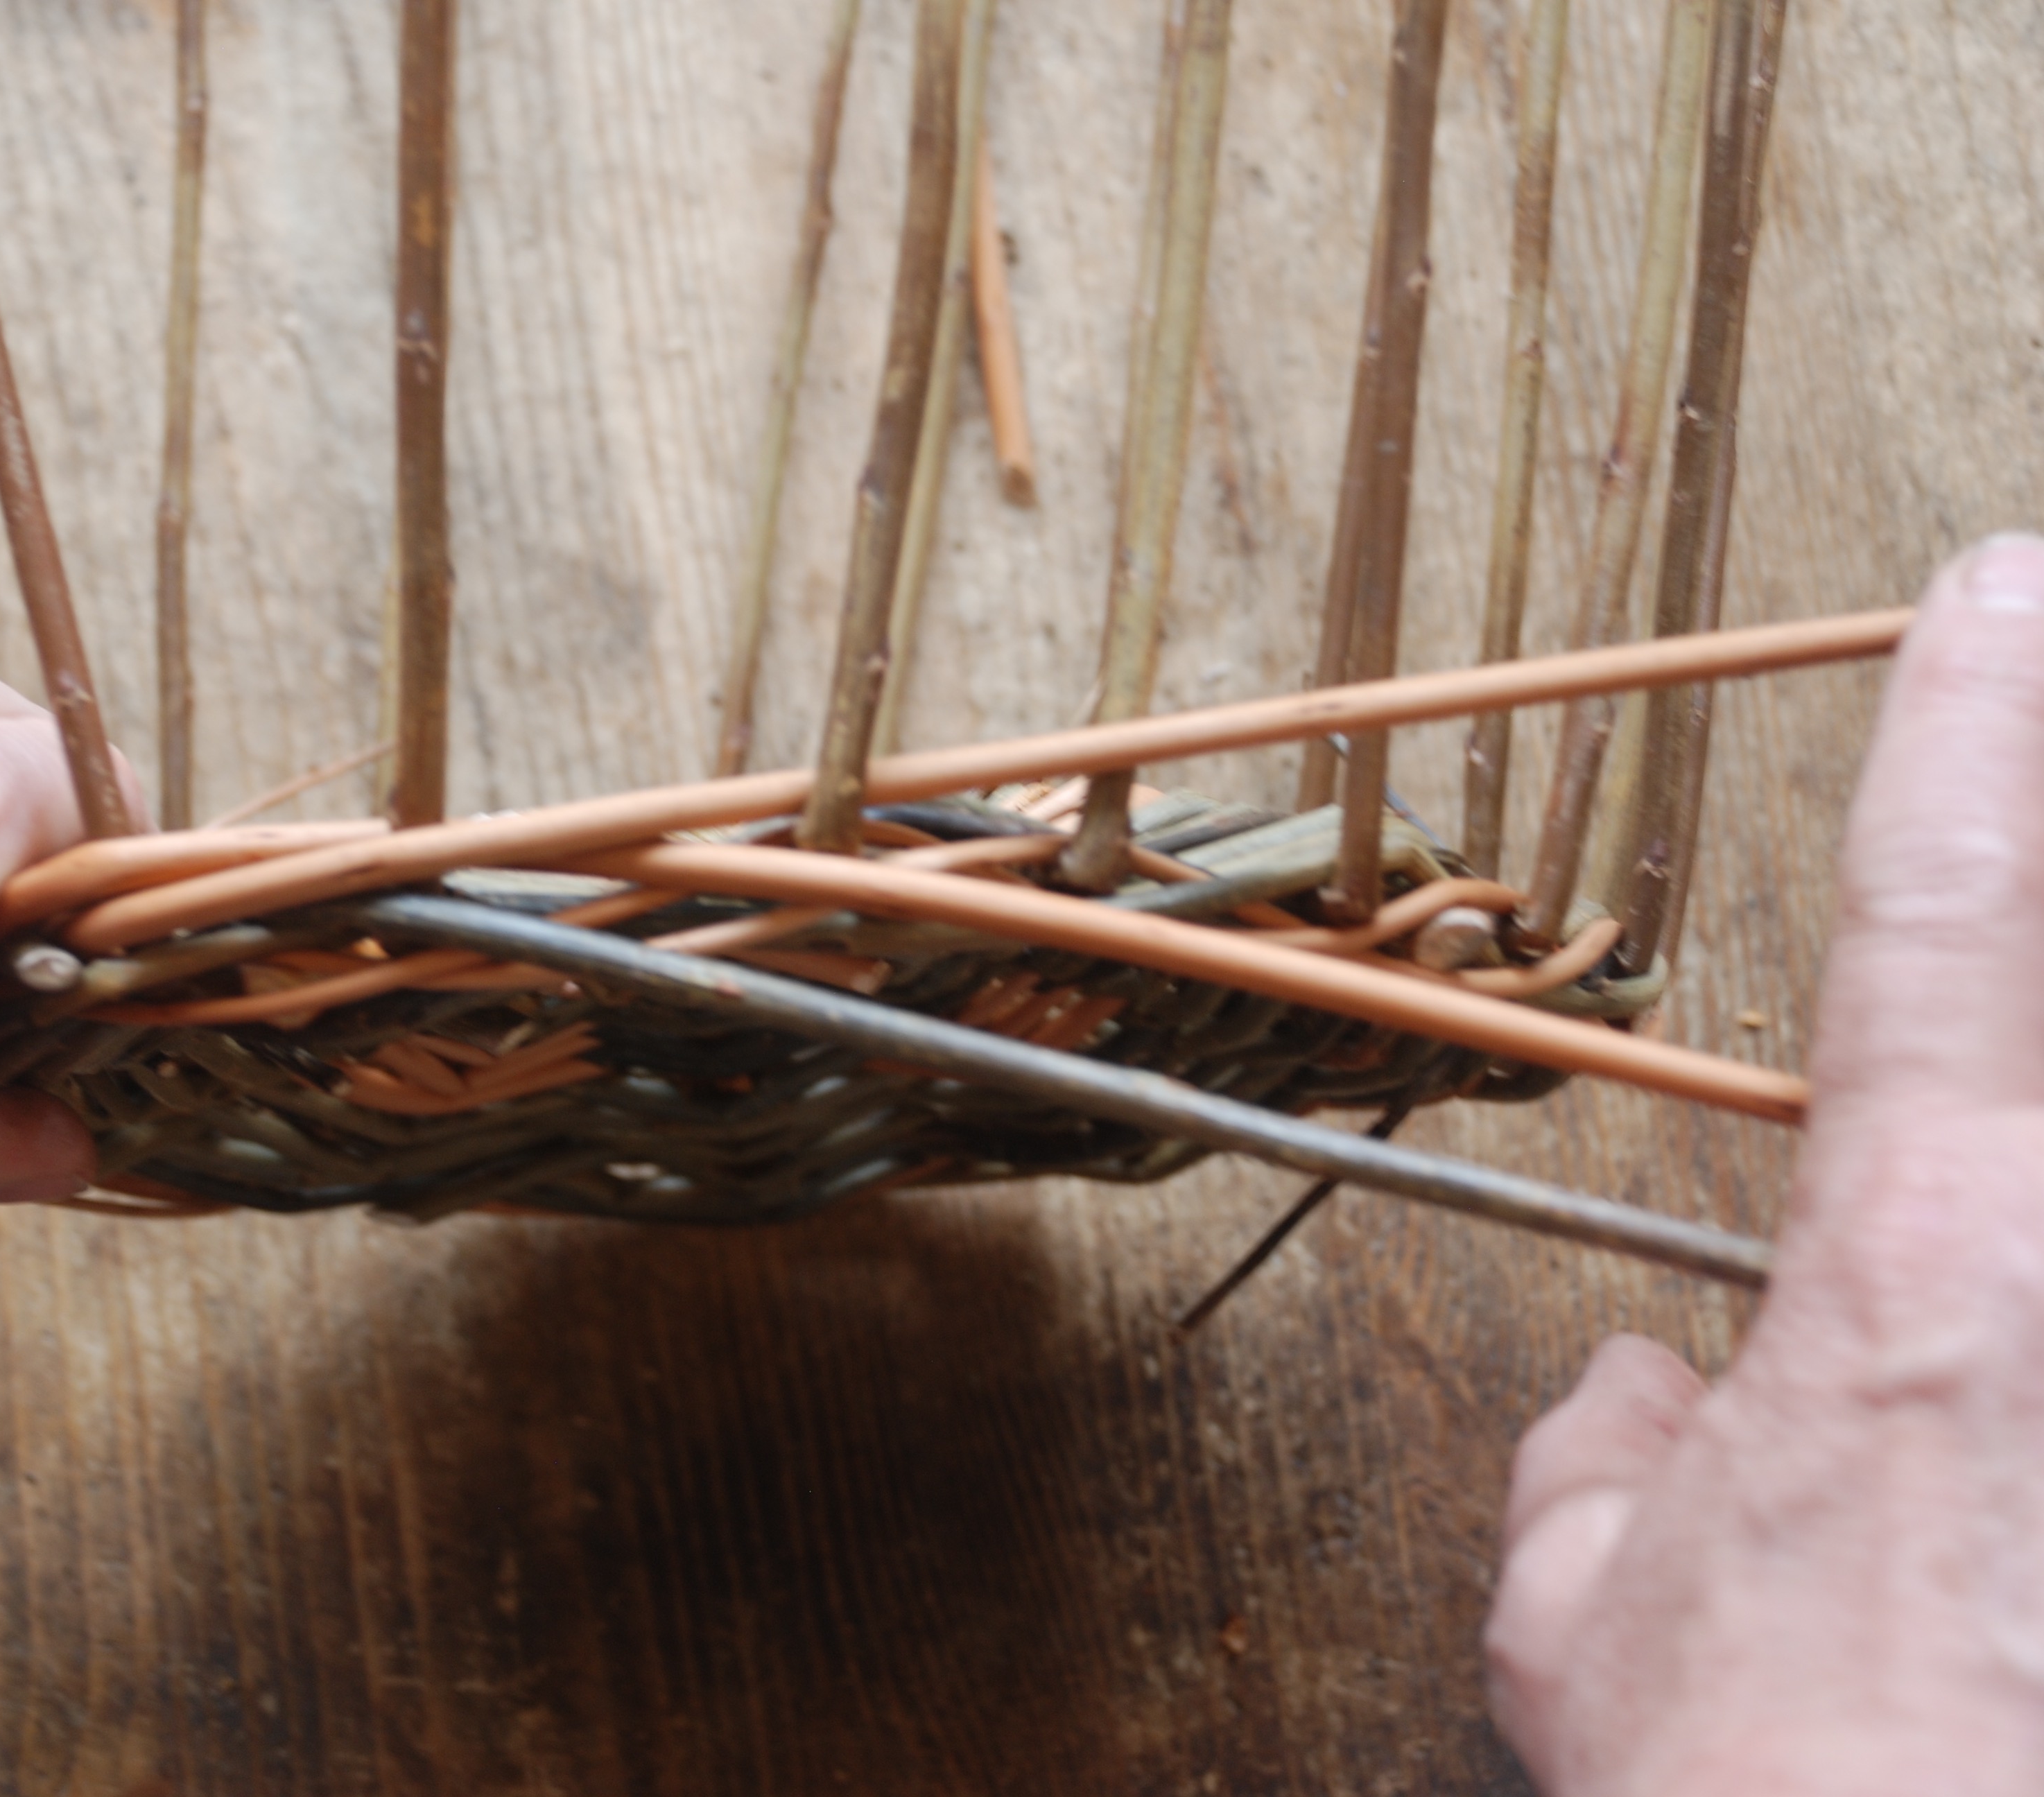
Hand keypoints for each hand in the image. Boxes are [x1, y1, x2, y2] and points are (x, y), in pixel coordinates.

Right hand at [1487, 534, 2043, 1791]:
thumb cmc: (1780, 1791)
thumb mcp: (1591, 1624)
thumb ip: (1599, 1473)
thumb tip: (1643, 1404)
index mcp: (1916, 1263)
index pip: (1938, 916)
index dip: (1967, 729)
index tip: (1997, 592)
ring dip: (2042, 1055)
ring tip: (1992, 1129)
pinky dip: (2035, 1242)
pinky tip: (2022, 1354)